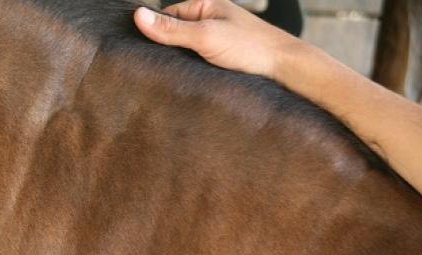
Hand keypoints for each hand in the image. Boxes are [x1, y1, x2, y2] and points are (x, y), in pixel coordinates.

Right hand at [132, 0, 300, 78]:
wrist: (284, 69)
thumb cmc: (250, 47)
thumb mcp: (205, 36)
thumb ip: (171, 29)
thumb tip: (137, 16)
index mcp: (205, 5)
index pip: (166, 16)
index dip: (153, 31)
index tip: (139, 48)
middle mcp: (209, 21)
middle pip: (173, 34)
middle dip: (165, 49)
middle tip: (154, 66)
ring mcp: (215, 40)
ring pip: (184, 51)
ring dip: (178, 63)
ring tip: (171, 74)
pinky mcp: (220, 59)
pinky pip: (195, 63)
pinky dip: (189, 71)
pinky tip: (186, 79)